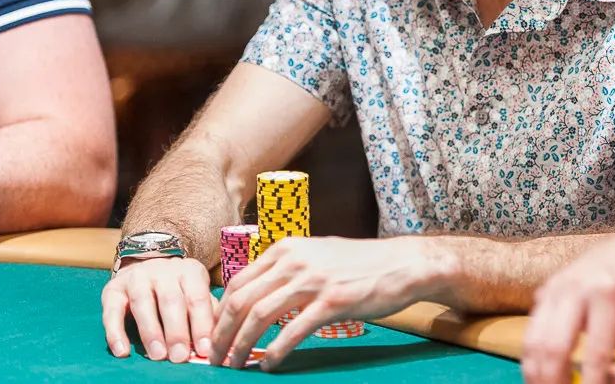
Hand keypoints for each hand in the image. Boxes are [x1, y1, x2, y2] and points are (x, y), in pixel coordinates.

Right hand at [101, 257, 215, 363]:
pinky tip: (122, 352)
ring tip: (158, 356)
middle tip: (180, 357)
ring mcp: (136, 277)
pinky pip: (112, 311)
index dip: (201, 325)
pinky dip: (116, 332)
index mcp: (189, 271)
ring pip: (143, 303)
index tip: (204, 350)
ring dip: (151, 332)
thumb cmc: (178, 290)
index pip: (197, 298)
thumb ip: (207, 314)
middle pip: (171, 301)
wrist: (144, 268)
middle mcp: (163, 270)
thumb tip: (217, 341)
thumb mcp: (195, 294)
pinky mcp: (113, 289)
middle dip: (176, 332)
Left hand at [210, 235, 448, 370]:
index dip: (218, 313)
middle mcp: (294, 261)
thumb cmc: (358, 264)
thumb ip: (286, 269)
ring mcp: (313, 281)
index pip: (238, 282)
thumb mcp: (315, 254)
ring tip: (235, 365)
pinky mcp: (332, 302)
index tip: (213, 335)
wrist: (401, 264)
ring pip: (260, 316)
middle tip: (214, 358)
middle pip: (241, 300)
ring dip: (242, 345)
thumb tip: (257, 294)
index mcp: (285, 248)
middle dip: (221, 333)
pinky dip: (275, 351)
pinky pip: (293, 331)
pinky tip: (269, 365)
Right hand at [521, 230, 614, 383]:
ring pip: (533, 340)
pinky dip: (532, 358)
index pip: (595, 354)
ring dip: (536, 375)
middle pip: (553, 348)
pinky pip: (531, 330)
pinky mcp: (545, 290)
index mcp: (609, 296)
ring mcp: (556, 287)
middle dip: (555, 383)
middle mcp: (576, 289)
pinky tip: (542, 375)